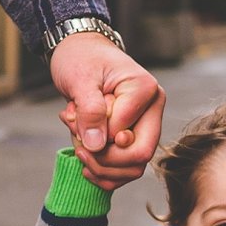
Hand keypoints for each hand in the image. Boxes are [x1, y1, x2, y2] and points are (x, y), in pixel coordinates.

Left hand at [52, 36, 162, 187]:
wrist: (80, 53)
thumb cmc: (80, 59)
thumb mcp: (80, 79)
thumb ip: (90, 110)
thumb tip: (97, 145)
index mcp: (145, 91)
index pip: (127, 135)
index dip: (98, 138)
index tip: (73, 119)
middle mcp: (152, 110)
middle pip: (139, 156)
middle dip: (103, 159)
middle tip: (78, 146)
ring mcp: (145, 126)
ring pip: (134, 168)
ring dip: (101, 168)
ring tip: (79, 148)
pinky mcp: (135, 138)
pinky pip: (126, 170)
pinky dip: (103, 172)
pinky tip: (85, 158)